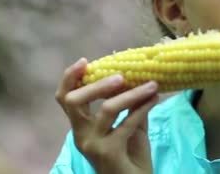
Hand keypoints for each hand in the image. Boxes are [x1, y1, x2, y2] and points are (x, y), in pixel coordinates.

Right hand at [55, 58, 158, 173]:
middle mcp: (81, 135)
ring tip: (151, 84)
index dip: (70, 78)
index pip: (65, 99)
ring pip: (106, 109)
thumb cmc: (131, 158)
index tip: (84, 61)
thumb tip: (138, 76)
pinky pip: (126, 123)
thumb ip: (129, 105)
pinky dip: (142, 108)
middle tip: (121, 75)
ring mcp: (92, 144)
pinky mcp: (108, 152)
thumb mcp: (129, 126)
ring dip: (131, 94)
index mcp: (81, 127)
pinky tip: (155, 98)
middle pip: (73, 101)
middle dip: (96, 84)